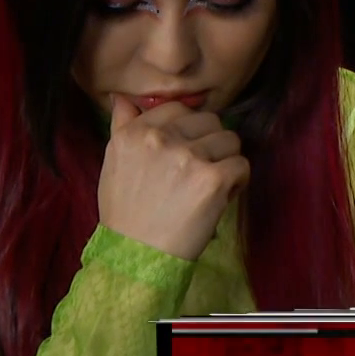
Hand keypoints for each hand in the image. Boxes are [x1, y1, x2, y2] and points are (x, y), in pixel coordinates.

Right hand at [98, 94, 249, 261]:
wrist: (137, 257)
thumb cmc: (126, 215)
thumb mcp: (113, 164)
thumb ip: (122, 127)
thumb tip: (122, 98)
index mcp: (135, 133)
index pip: (178, 108)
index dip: (187, 131)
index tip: (183, 153)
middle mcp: (161, 139)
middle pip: (210, 121)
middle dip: (210, 144)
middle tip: (198, 172)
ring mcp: (189, 157)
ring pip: (230, 140)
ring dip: (225, 162)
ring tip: (208, 186)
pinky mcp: (213, 178)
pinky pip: (241, 165)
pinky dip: (237, 183)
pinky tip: (219, 199)